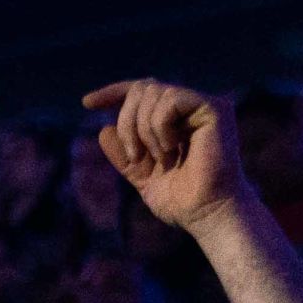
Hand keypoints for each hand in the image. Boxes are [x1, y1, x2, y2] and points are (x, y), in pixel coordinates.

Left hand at [80, 80, 248, 234]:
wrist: (204, 214)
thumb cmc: (180, 200)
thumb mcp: (141, 176)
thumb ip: (124, 155)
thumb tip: (104, 129)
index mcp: (176, 119)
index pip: (141, 91)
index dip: (113, 92)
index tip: (86, 103)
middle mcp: (191, 107)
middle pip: (142, 89)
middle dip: (127, 122)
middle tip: (135, 156)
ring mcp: (204, 106)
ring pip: (153, 93)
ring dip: (143, 129)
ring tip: (159, 158)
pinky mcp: (215, 109)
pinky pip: (170, 99)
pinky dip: (160, 126)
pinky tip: (171, 149)